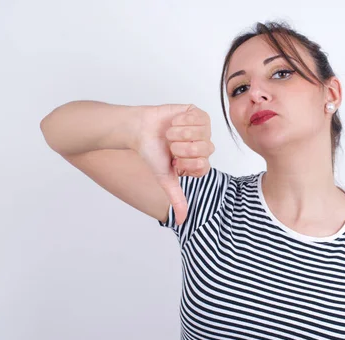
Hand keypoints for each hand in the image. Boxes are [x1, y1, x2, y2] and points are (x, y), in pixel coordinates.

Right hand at [135, 104, 214, 225]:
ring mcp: (203, 128)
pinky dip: (181, 120)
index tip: (174, 160)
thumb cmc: (152, 152)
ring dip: (179, 133)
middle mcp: (204, 146)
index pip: (204, 165)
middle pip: (204, 149)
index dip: (186, 162)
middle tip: (170, 146)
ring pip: (201, 132)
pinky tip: (173, 122)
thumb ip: (176, 198)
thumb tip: (182, 221)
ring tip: (170, 133)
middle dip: (181, 148)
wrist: (139, 129)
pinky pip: (198, 117)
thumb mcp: (165, 178)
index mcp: (199, 162)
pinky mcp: (197, 113)